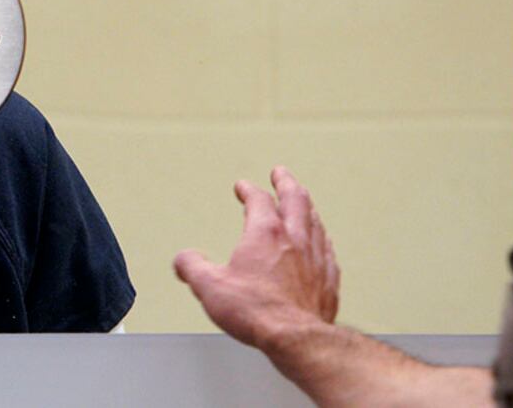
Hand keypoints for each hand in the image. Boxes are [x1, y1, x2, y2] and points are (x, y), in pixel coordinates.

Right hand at [174, 166, 339, 350]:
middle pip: (295, 198)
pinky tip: (320, 243)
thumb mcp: (210, 287)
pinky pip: (327, 249)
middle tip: (281, 174)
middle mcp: (295, 238)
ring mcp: (316, 257)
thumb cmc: (258, 312)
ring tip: (302, 202)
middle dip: (286, 182)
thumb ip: (193, 267)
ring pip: (314, 220)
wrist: (296, 338)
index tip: (243, 186)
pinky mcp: (328, 278)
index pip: (258, 200)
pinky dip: (320, 238)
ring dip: (306, 206)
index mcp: (266, 233)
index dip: (249, 190)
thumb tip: (184, 260)